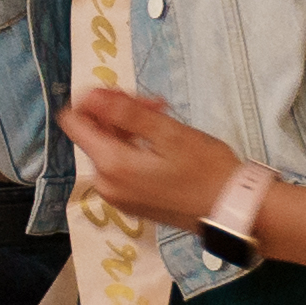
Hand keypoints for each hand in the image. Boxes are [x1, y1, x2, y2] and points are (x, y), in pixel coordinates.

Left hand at [64, 86, 237, 225]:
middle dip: (120, 112)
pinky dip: (136, 148)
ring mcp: (117, 197)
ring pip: (109, 148)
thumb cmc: (206, 169)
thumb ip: (125, 113)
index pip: (73, 122)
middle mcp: (105, 184)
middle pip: (94, 133)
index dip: (93, 101)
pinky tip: (164, 143)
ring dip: (131, 128)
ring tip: (165, 119)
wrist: (232, 210)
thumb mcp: (168, 133)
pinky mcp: (131, 202)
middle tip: (157, 104)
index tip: (124, 94)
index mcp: (110, 165)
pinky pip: (121, 167)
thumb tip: (88, 96)